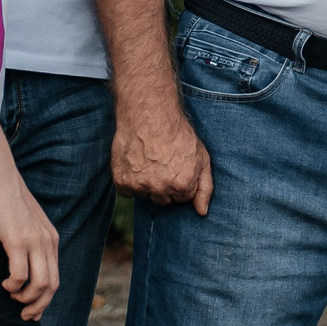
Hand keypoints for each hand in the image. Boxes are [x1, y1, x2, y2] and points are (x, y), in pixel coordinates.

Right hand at [0, 171, 62, 319]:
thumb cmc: (8, 201)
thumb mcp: (27, 223)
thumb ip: (31, 240)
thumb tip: (25, 261)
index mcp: (51, 239)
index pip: (56, 277)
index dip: (45, 299)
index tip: (33, 311)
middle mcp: (47, 242)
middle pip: (52, 285)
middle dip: (39, 306)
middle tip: (24, 315)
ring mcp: (34, 241)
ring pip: (40, 284)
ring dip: (26, 299)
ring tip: (13, 297)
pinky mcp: (17, 240)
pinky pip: (20, 274)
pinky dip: (13, 286)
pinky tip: (5, 284)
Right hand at [111, 99, 212, 214]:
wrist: (148, 113)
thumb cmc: (177, 133)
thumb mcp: (201, 157)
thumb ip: (205, 188)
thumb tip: (202, 213)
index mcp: (182, 185)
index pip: (184, 197)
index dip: (182, 179)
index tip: (178, 164)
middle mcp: (160, 188)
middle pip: (165, 199)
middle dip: (166, 184)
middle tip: (164, 162)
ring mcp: (139, 185)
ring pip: (146, 195)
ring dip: (148, 183)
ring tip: (150, 160)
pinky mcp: (121, 181)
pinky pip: (128, 191)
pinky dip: (132, 180)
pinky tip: (137, 162)